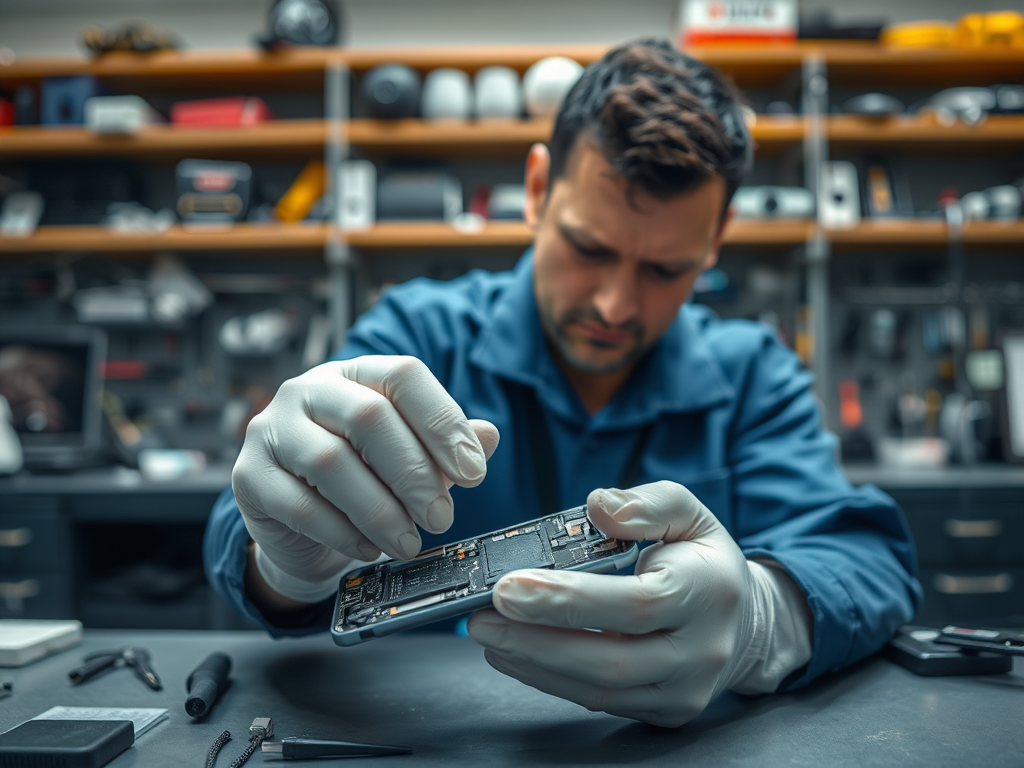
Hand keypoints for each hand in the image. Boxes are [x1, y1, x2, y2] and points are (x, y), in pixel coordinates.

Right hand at [232, 356, 498, 601]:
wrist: (299, 523)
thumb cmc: (363, 476)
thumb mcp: (410, 457)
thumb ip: (446, 445)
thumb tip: (489, 437)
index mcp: (356, 373)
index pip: (404, 376)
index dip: (443, 423)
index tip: (474, 473)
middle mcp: (308, 390)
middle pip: (369, 416)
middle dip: (414, 474)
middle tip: (442, 518)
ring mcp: (271, 429)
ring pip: (331, 462)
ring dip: (380, 510)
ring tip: (409, 542)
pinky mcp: (249, 476)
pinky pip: (299, 505)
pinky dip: (342, 532)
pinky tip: (369, 548)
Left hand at [467, 480, 757, 727]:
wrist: (742, 620)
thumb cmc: (702, 560)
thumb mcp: (687, 513)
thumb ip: (645, 503)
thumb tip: (596, 505)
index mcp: (708, 593)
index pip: (632, 604)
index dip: (566, 599)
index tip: (508, 588)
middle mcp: (700, 651)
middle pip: (609, 659)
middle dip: (535, 641)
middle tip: (481, 618)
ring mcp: (683, 691)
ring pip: (598, 689)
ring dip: (533, 664)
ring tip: (488, 634)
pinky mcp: (663, 712)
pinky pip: (598, 700)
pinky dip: (549, 678)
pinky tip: (516, 653)